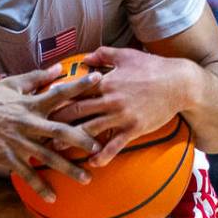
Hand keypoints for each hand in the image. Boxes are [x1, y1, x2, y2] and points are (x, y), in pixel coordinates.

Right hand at [0, 65, 104, 201]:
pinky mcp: (6, 156)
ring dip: (68, 168)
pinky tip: (52, 198)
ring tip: (86, 179)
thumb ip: (36, 77)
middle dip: (81, 139)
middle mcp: (27, 122)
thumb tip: (58, 68)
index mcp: (29, 103)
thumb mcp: (10, 84)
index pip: (59, 93)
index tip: (99, 81)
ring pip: (47, 156)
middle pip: (60, 130)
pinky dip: (40, 186)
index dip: (79, 86)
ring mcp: (17, 141)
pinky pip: (26, 173)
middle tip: (99, 147)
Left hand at [52, 46, 193, 166]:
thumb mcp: (125, 55)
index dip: (56, 97)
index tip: (39, 104)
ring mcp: (122, 115)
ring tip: (54, 149)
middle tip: (37, 130)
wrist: (180, 83)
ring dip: (71, 140)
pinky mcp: (134, 128)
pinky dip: (103, 154)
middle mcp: (109, 99)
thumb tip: (84, 57)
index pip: (74, 90)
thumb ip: (102, 54)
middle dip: (55, 121)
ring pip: (91, 129)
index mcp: (105, 81)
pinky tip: (92, 163)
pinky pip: (116, 144)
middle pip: (76, 111)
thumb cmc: (152, 67)